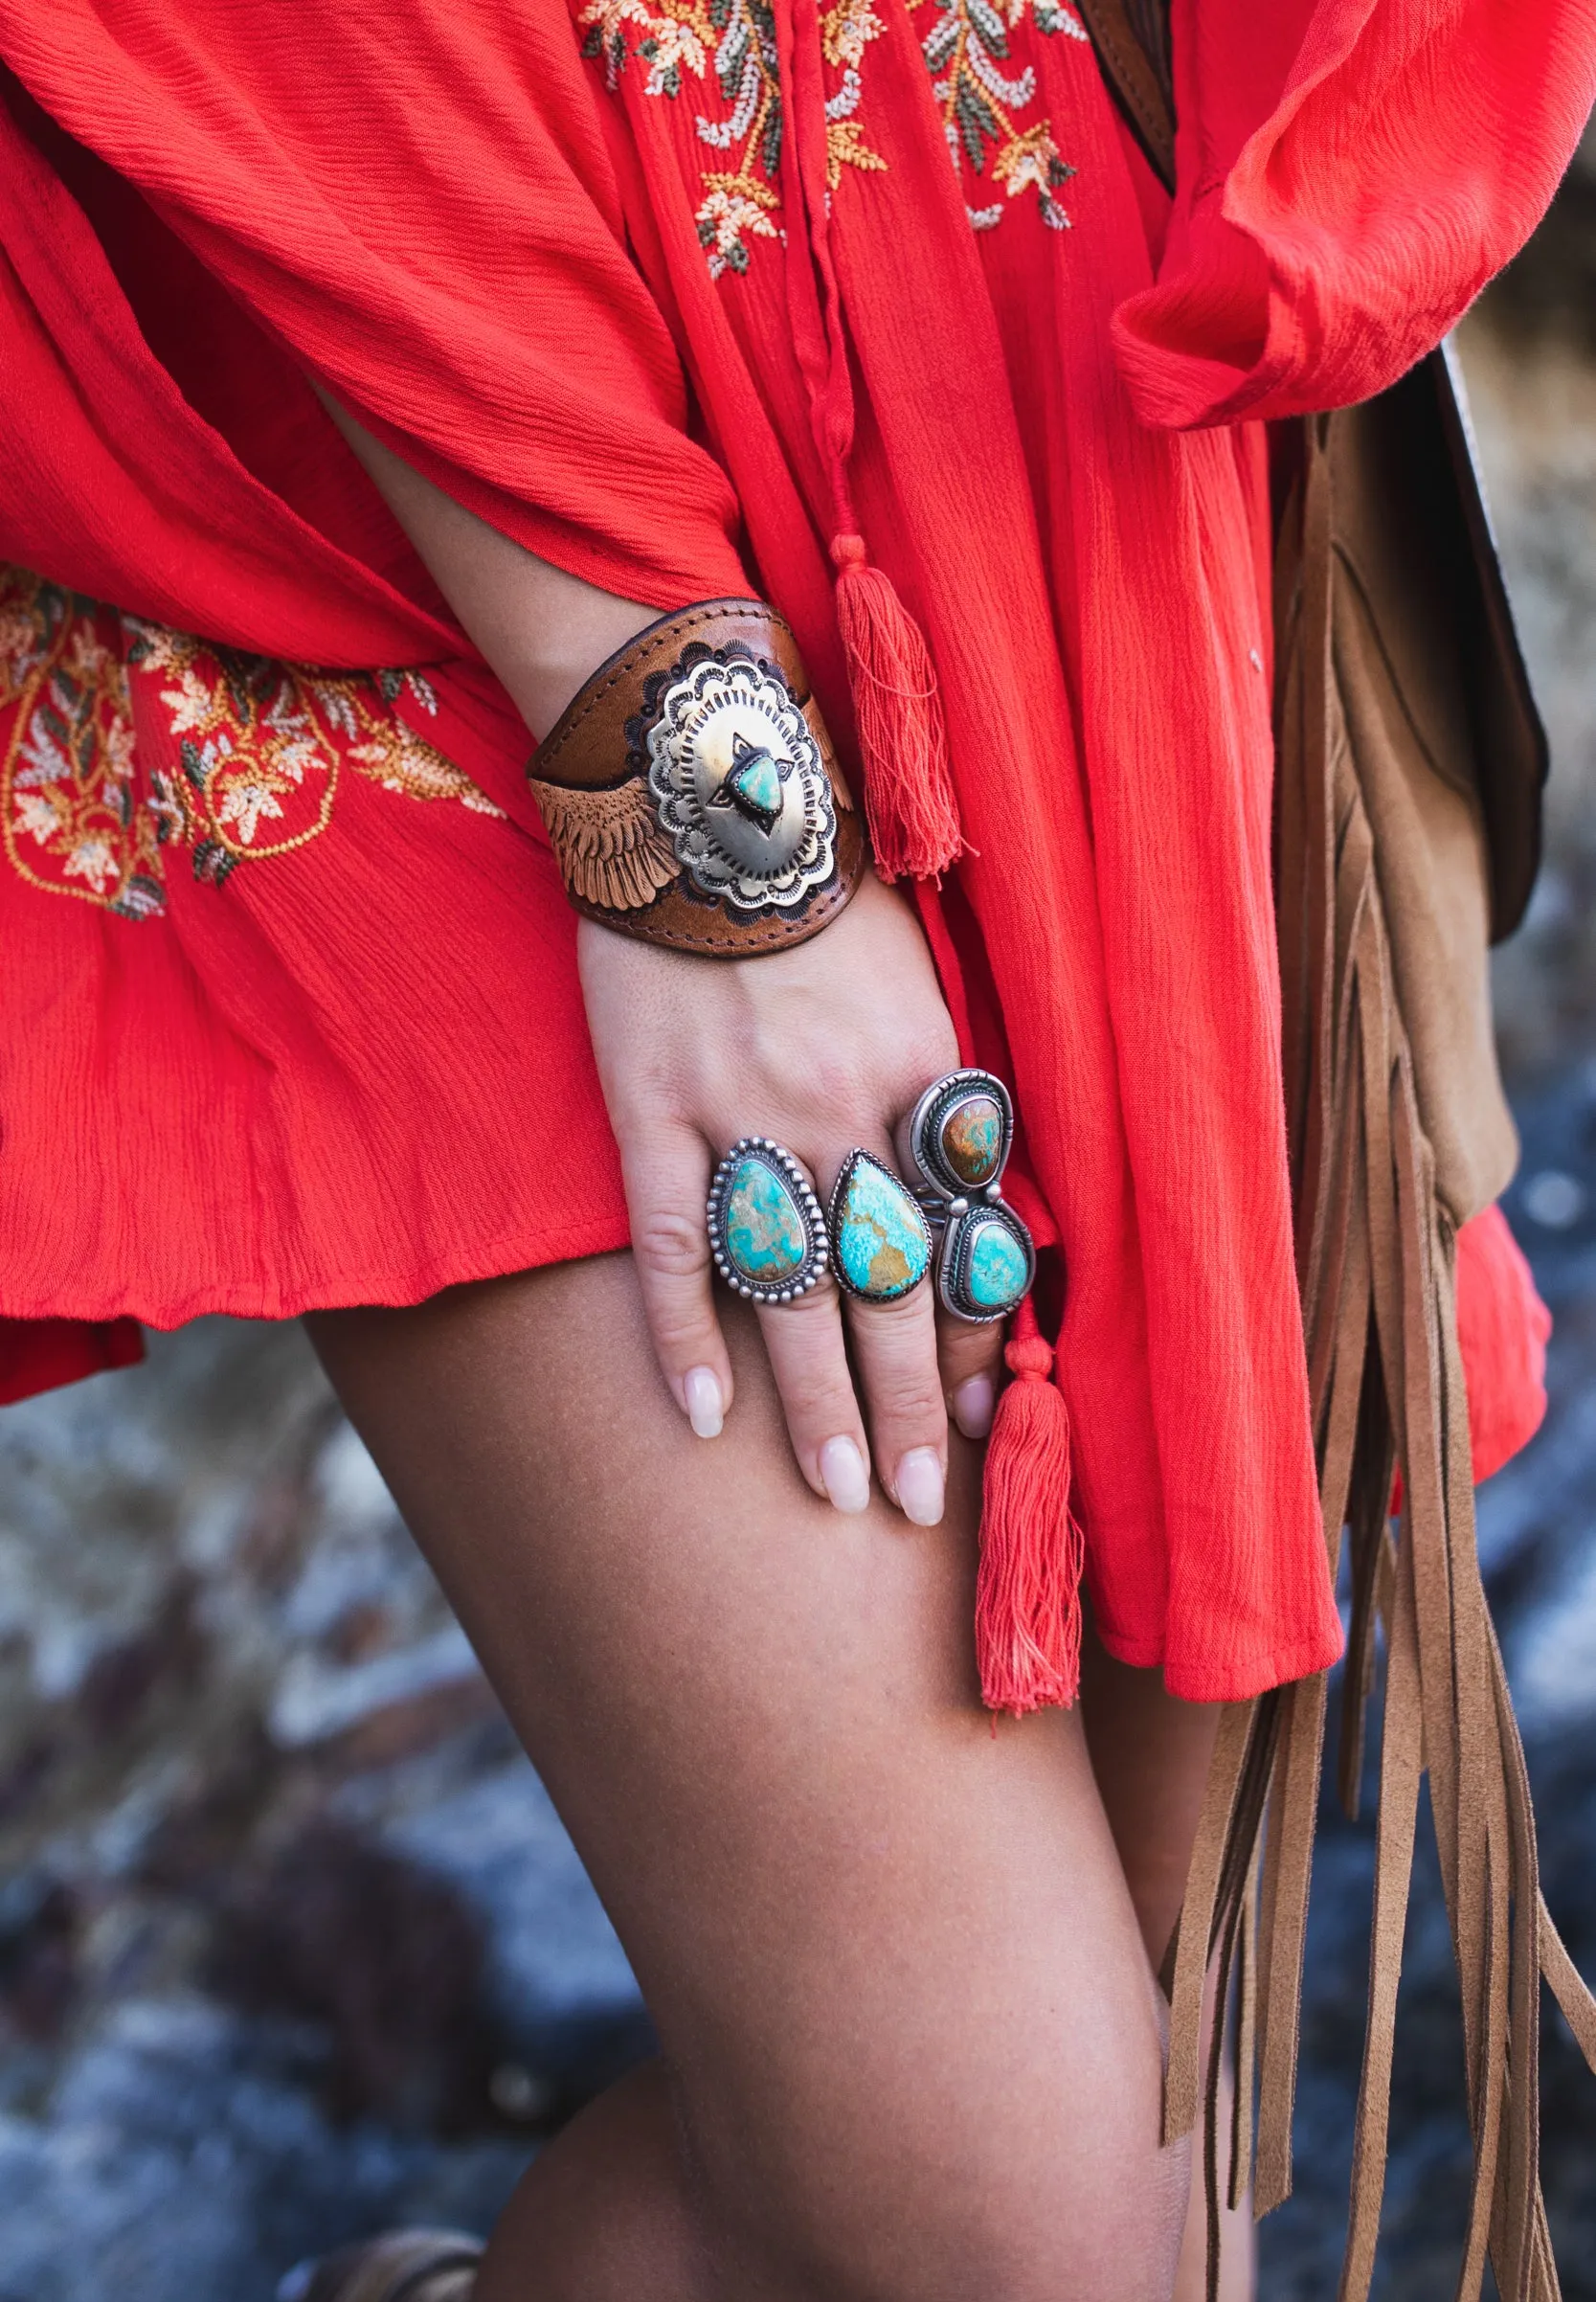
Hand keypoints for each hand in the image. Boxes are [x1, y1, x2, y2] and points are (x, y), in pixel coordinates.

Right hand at [578, 873, 1004, 1523]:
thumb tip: (970, 1201)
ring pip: (792, 1286)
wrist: (708, 787)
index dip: (969, 1340)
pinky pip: (670, 1239)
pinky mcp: (651, 1104)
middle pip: (889, 1287)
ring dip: (816, 1402)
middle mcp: (846, 1109)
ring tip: (837, 1496)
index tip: (978, 1421)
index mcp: (924, 1076)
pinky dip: (684, 1332)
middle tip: (917, 1510)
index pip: (959, 1241)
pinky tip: (703, 1416)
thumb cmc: (822, 881)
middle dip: (910, 1409)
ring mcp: (743, 1111)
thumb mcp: (919, 974)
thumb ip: (938, 1087)